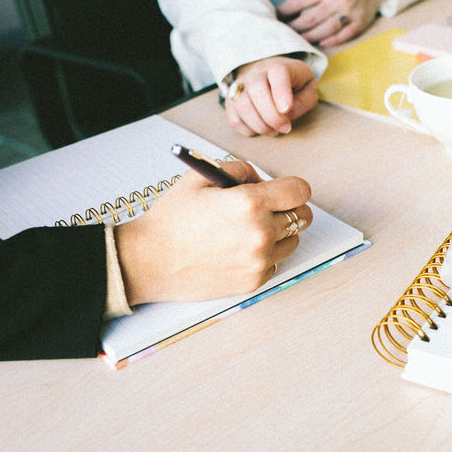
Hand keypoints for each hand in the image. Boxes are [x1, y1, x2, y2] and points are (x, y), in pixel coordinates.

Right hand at [114, 161, 313, 304]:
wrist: (149, 260)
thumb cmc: (172, 218)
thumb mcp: (201, 177)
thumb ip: (240, 170)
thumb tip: (262, 180)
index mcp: (250, 202)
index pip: (300, 191)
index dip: (292, 187)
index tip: (283, 190)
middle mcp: (260, 233)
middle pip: (302, 217)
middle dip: (289, 208)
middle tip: (269, 208)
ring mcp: (259, 260)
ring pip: (292, 242)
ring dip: (278, 233)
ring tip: (248, 230)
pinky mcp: (253, 281)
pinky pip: (275, 263)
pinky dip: (264, 255)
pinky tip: (238, 250)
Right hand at [224, 56, 317, 136]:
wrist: (269, 74)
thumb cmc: (293, 84)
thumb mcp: (308, 88)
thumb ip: (304, 100)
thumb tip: (288, 114)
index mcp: (279, 66)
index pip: (278, 72)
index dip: (281, 92)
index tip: (286, 110)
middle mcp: (257, 72)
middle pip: (256, 90)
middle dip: (271, 116)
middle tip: (285, 128)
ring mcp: (241, 86)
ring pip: (242, 106)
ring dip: (260, 125)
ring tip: (274, 130)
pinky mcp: (231, 100)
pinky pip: (234, 118)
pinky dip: (248, 129)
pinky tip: (261, 128)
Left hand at [277, 0, 390, 47]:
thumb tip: (286, 12)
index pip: (298, 3)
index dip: (283, 13)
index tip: (276, 18)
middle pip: (308, 20)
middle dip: (293, 28)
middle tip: (285, 32)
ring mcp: (350, 11)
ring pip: (324, 31)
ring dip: (309, 38)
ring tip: (299, 39)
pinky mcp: (360, 22)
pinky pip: (342, 36)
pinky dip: (329, 41)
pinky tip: (320, 42)